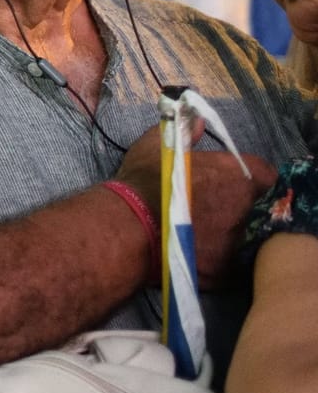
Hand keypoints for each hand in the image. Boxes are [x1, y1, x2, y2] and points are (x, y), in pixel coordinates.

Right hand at [114, 120, 273, 285]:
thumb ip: (183, 133)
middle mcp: (245, 209)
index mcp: (236, 176)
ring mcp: (236, 242)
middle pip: (259, 208)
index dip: (250, 178)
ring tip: (204, 233)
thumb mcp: (157, 146)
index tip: (233, 182)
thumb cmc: (143, 181)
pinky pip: (230, 265)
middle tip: (216, 209)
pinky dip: (218, 260)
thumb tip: (198, 122)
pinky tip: (197, 254)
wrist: (127, 226)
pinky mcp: (223, 271)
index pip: (265, 174)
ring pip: (246, 238)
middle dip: (243, 207)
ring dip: (232, 234)